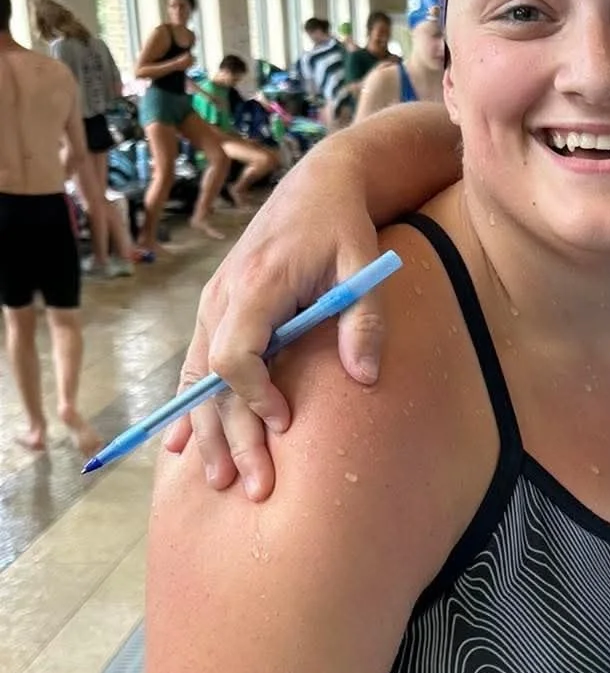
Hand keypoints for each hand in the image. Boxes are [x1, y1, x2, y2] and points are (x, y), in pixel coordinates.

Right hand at [163, 158, 384, 500]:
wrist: (318, 186)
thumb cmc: (343, 227)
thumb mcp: (365, 267)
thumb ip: (364, 320)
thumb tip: (364, 377)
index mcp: (257, 285)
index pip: (237, 353)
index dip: (256, 395)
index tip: (284, 424)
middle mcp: (223, 297)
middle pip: (214, 380)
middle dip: (231, 435)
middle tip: (251, 485)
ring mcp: (214, 304)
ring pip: (198, 378)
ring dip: (207, 431)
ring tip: (217, 480)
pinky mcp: (216, 310)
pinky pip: (196, 366)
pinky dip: (190, 406)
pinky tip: (181, 445)